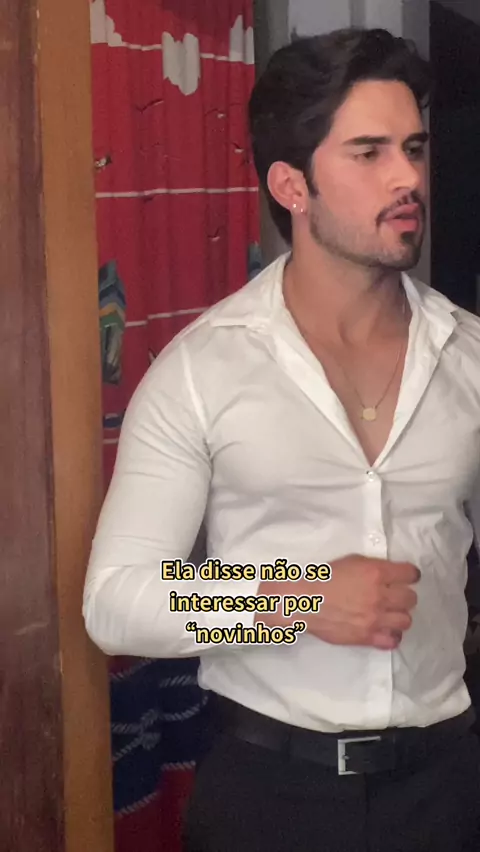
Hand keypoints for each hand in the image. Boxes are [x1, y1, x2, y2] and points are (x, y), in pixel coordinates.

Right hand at [258, 554, 419, 650]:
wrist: (306, 601)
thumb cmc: (325, 578)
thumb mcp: (352, 562)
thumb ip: (374, 568)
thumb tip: (390, 575)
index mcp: (376, 573)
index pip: (410, 574)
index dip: (410, 575)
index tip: (406, 577)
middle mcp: (380, 596)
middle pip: (410, 598)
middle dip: (404, 596)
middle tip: (394, 596)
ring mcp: (375, 619)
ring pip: (406, 620)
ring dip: (399, 616)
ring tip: (389, 614)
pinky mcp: (368, 636)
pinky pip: (393, 640)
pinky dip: (392, 635)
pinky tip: (385, 630)